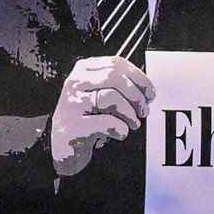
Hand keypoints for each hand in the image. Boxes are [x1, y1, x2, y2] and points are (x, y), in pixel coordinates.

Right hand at [50, 55, 153, 176]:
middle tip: (144, 110)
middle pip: (114, 77)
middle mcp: (75, 83)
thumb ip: (118, 87)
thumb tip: (146, 90)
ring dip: (130, 114)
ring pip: (111, 98)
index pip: (116, 64)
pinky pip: (107, 122)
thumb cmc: (85, 122)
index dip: (138, 78)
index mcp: (83, 71)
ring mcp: (72, 104)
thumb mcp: (99, 97)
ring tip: (133, 124)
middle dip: (136, 95)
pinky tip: (118, 134)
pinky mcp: (74, 126)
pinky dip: (120, 130)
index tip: (149, 93)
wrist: (64, 150)